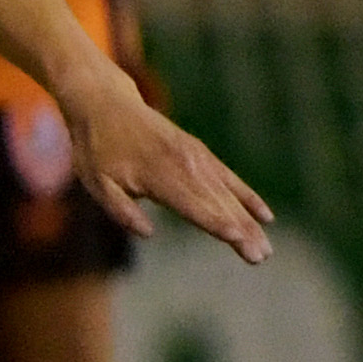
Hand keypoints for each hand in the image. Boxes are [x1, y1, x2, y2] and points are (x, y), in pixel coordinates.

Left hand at [64, 71, 271, 263]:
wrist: (107, 105)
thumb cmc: (97, 149)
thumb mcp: (96, 182)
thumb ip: (120, 210)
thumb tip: (147, 234)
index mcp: (159, 176)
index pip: (193, 206)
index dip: (216, 223)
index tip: (238, 239)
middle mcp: (185, 166)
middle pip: (218, 204)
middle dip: (241, 231)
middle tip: (260, 257)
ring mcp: (197, 157)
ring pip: (228, 195)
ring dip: (249, 221)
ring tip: (266, 248)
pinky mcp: (201, 153)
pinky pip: (230, 178)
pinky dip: (247, 196)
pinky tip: (266, 216)